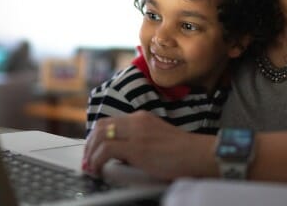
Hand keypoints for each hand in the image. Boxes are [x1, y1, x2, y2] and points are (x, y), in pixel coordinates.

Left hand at [82, 110, 216, 179]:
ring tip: (90, 167)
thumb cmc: (183, 152)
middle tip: (87, 160)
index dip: (96, 136)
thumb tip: (120, 154)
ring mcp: (137, 133)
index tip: (92, 150)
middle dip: (89, 144)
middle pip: (101, 126)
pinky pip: (106, 150)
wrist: (199, 154)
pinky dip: (97, 160)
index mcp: (142, 118)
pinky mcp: (137, 147)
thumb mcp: (157, 138)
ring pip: (100, 135)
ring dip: (90, 153)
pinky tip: (98, 169)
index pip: (110, 121)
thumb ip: (139, 140)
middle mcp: (137, 121)